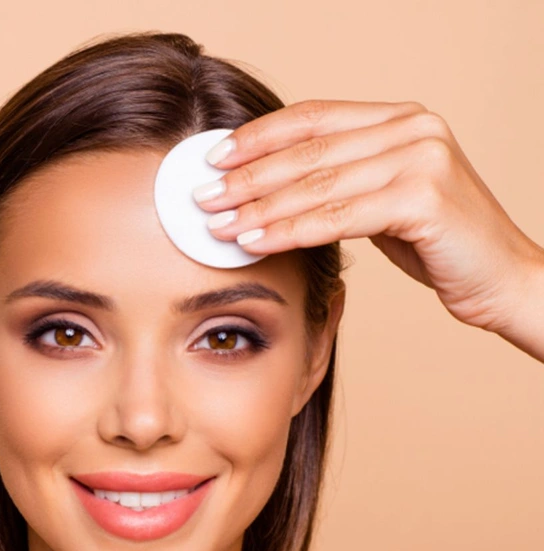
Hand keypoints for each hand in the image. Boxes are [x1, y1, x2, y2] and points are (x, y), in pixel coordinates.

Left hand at [193, 99, 543, 338]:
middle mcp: (413, 129)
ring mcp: (421, 160)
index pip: (313, 117)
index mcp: (400, 119)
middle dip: (247, 177)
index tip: (213, 157)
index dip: (259, 136)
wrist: (501, 279)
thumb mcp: (380, 198)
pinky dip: (289, 230)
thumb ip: (337, 180)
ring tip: (216, 225)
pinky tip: (254, 242)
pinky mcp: (423, 199)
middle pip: (308, 151)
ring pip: (317, 185)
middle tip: (202, 197)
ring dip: (258, 208)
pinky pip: (337, 217)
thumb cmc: (436, 244)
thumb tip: (258, 184)